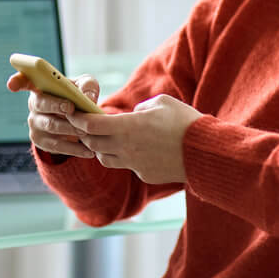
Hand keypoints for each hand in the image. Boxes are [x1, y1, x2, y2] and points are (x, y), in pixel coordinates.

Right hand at [6, 71, 99, 158]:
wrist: (77, 120)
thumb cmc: (78, 96)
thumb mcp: (85, 86)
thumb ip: (87, 86)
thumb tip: (87, 96)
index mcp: (40, 86)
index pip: (24, 80)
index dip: (16, 81)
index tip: (12, 85)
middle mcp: (34, 105)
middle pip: (41, 104)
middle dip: (56, 105)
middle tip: (71, 108)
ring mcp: (35, 124)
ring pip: (51, 126)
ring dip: (70, 129)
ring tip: (87, 131)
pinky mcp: (40, 141)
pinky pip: (57, 146)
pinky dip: (74, 148)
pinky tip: (89, 151)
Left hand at [66, 94, 202, 183]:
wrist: (204, 152)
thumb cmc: (185, 122)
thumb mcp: (162, 103)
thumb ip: (141, 108)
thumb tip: (133, 115)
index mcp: (127, 127)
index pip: (91, 125)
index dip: (79, 119)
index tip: (74, 114)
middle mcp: (126, 147)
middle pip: (92, 143)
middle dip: (85, 135)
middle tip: (85, 126)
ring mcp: (134, 164)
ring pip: (104, 158)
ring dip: (101, 148)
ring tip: (107, 139)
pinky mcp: (144, 174)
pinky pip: (126, 166)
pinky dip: (124, 158)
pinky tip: (137, 150)